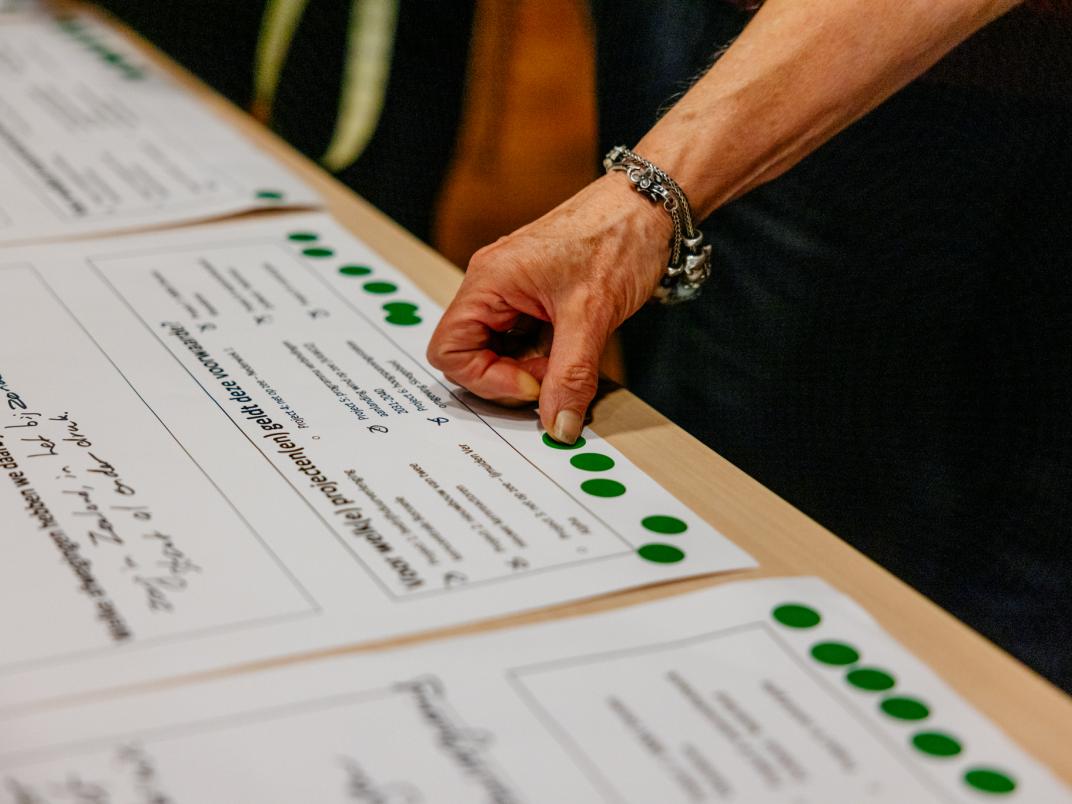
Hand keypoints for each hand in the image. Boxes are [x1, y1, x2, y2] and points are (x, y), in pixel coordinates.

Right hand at [426, 174, 670, 443]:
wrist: (651, 206)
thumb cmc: (617, 237)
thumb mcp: (592, 316)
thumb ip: (571, 376)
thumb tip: (559, 426)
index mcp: (488, 280)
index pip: (449, 351)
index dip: (487, 379)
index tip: (535, 383)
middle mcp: (492, 284)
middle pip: (471, 354)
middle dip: (511, 375)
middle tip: (555, 373)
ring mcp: (511, 290)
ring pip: (498, 350)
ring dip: (531, 366)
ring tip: (569, 354)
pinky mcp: (533, 296)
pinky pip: (521, 339)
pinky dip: (544, 354)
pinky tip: (573, 345)